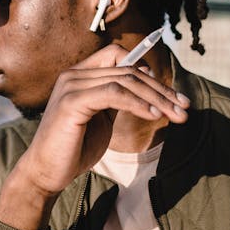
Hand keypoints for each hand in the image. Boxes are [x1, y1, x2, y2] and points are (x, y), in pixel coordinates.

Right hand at [0, 44, 189, 229]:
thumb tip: (145, 82)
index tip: (171, 96)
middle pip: (128, 70)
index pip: (118, 57)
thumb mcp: (101, 118)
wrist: (46, 173)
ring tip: (175, 116)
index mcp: (80, 75)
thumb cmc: (73, 149)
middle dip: (161, 90)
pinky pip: (113, 94)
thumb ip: (118, 99)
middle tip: (184, 109)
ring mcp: (71, 86)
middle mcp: (73, 75)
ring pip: (125, 80)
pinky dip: (136, 103)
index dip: (147, 71)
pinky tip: (152, 116)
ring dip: (155, 98)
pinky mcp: (71, 102)